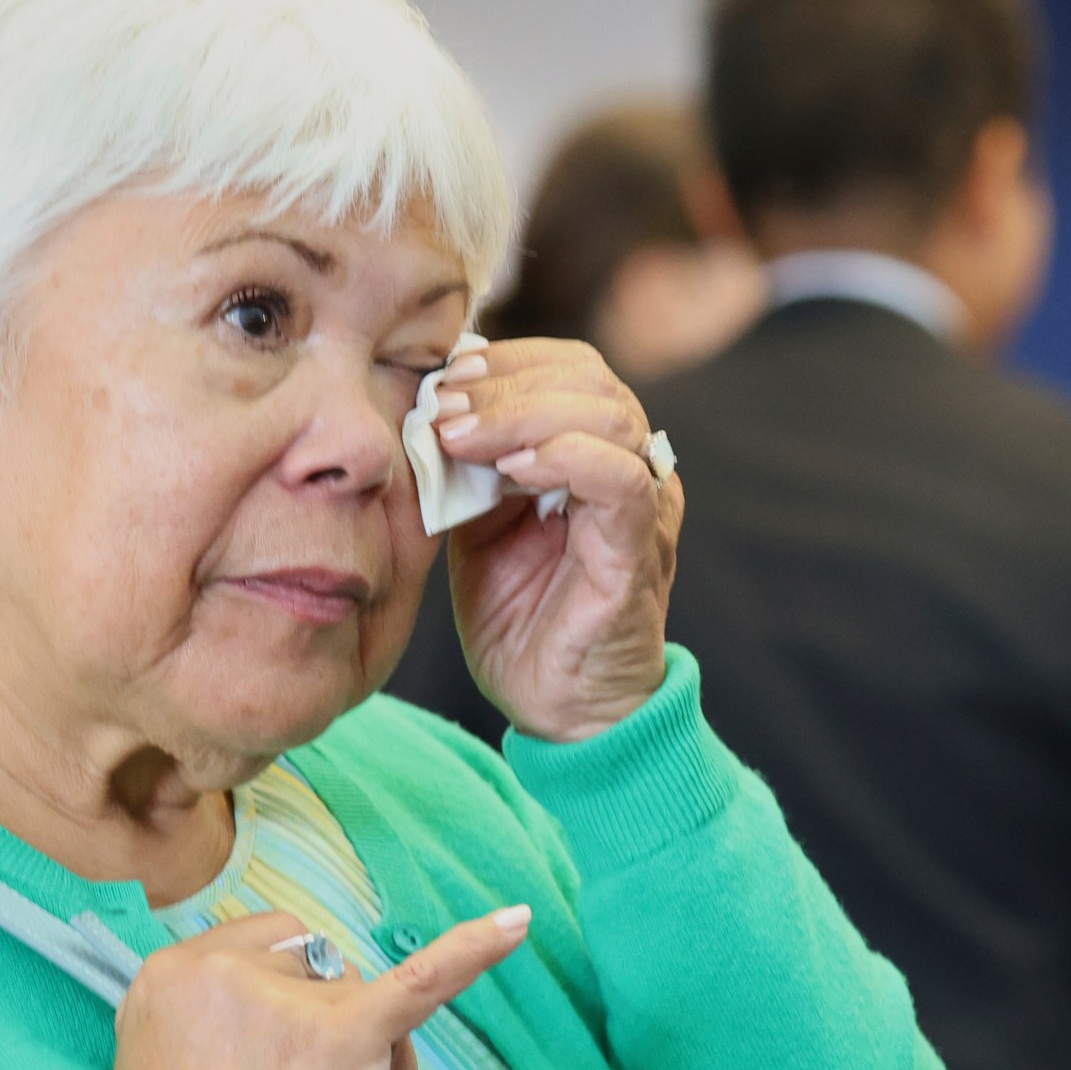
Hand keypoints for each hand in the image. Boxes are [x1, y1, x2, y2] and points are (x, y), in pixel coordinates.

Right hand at [98, 906, 531, 1069]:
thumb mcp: (160, 1057)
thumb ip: (213, 1016)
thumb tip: (289, 1011)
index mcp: (175, 970)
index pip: (268, 950)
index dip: (291, 1003)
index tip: (281, 1065)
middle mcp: (225, 970)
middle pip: (323, 972)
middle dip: (340, 1032)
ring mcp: (287, 1001)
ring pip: (367, 1001)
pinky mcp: (343, 1037)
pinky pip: (420, 981)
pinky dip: (473, 950)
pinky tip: (516, 923)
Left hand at [427, 338, 682, 741]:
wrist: (556, 708)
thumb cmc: (519, 618)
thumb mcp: (474, 528)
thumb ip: (465, 470)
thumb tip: (427, 409)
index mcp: (596, 452)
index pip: (567, 367)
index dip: (505, 361)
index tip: (443, 378)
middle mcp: (632, 467)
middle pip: (587, 377)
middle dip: (504, 383)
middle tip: (442, 406)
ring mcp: (643, 506)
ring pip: (607, 414)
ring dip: (522, 413)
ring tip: (461, 437)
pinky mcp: (639, 549)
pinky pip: (618, 479)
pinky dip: (562, 457)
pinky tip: (510, 470)